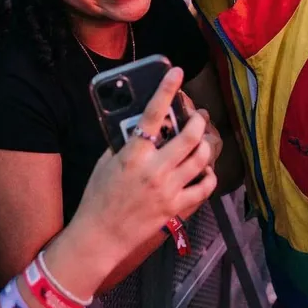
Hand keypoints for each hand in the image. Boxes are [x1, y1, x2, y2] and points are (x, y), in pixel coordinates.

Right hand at [69, 68, 216, 263]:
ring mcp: (168, 190)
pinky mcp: (176, 208)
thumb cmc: (98, 196)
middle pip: (191, 136)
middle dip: (198, 120)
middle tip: (198, 115)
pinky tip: (204, 170)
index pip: (153, 114)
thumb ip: (125, 142)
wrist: (100, 236)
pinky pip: (204, 188)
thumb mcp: (106, 161)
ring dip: (205, 144)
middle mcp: (154, 170)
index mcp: (134, 154)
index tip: (176, 71)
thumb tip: (140, 123)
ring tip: (202, 140)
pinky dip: (209, 175)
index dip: (166, 89)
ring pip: (202, 159)